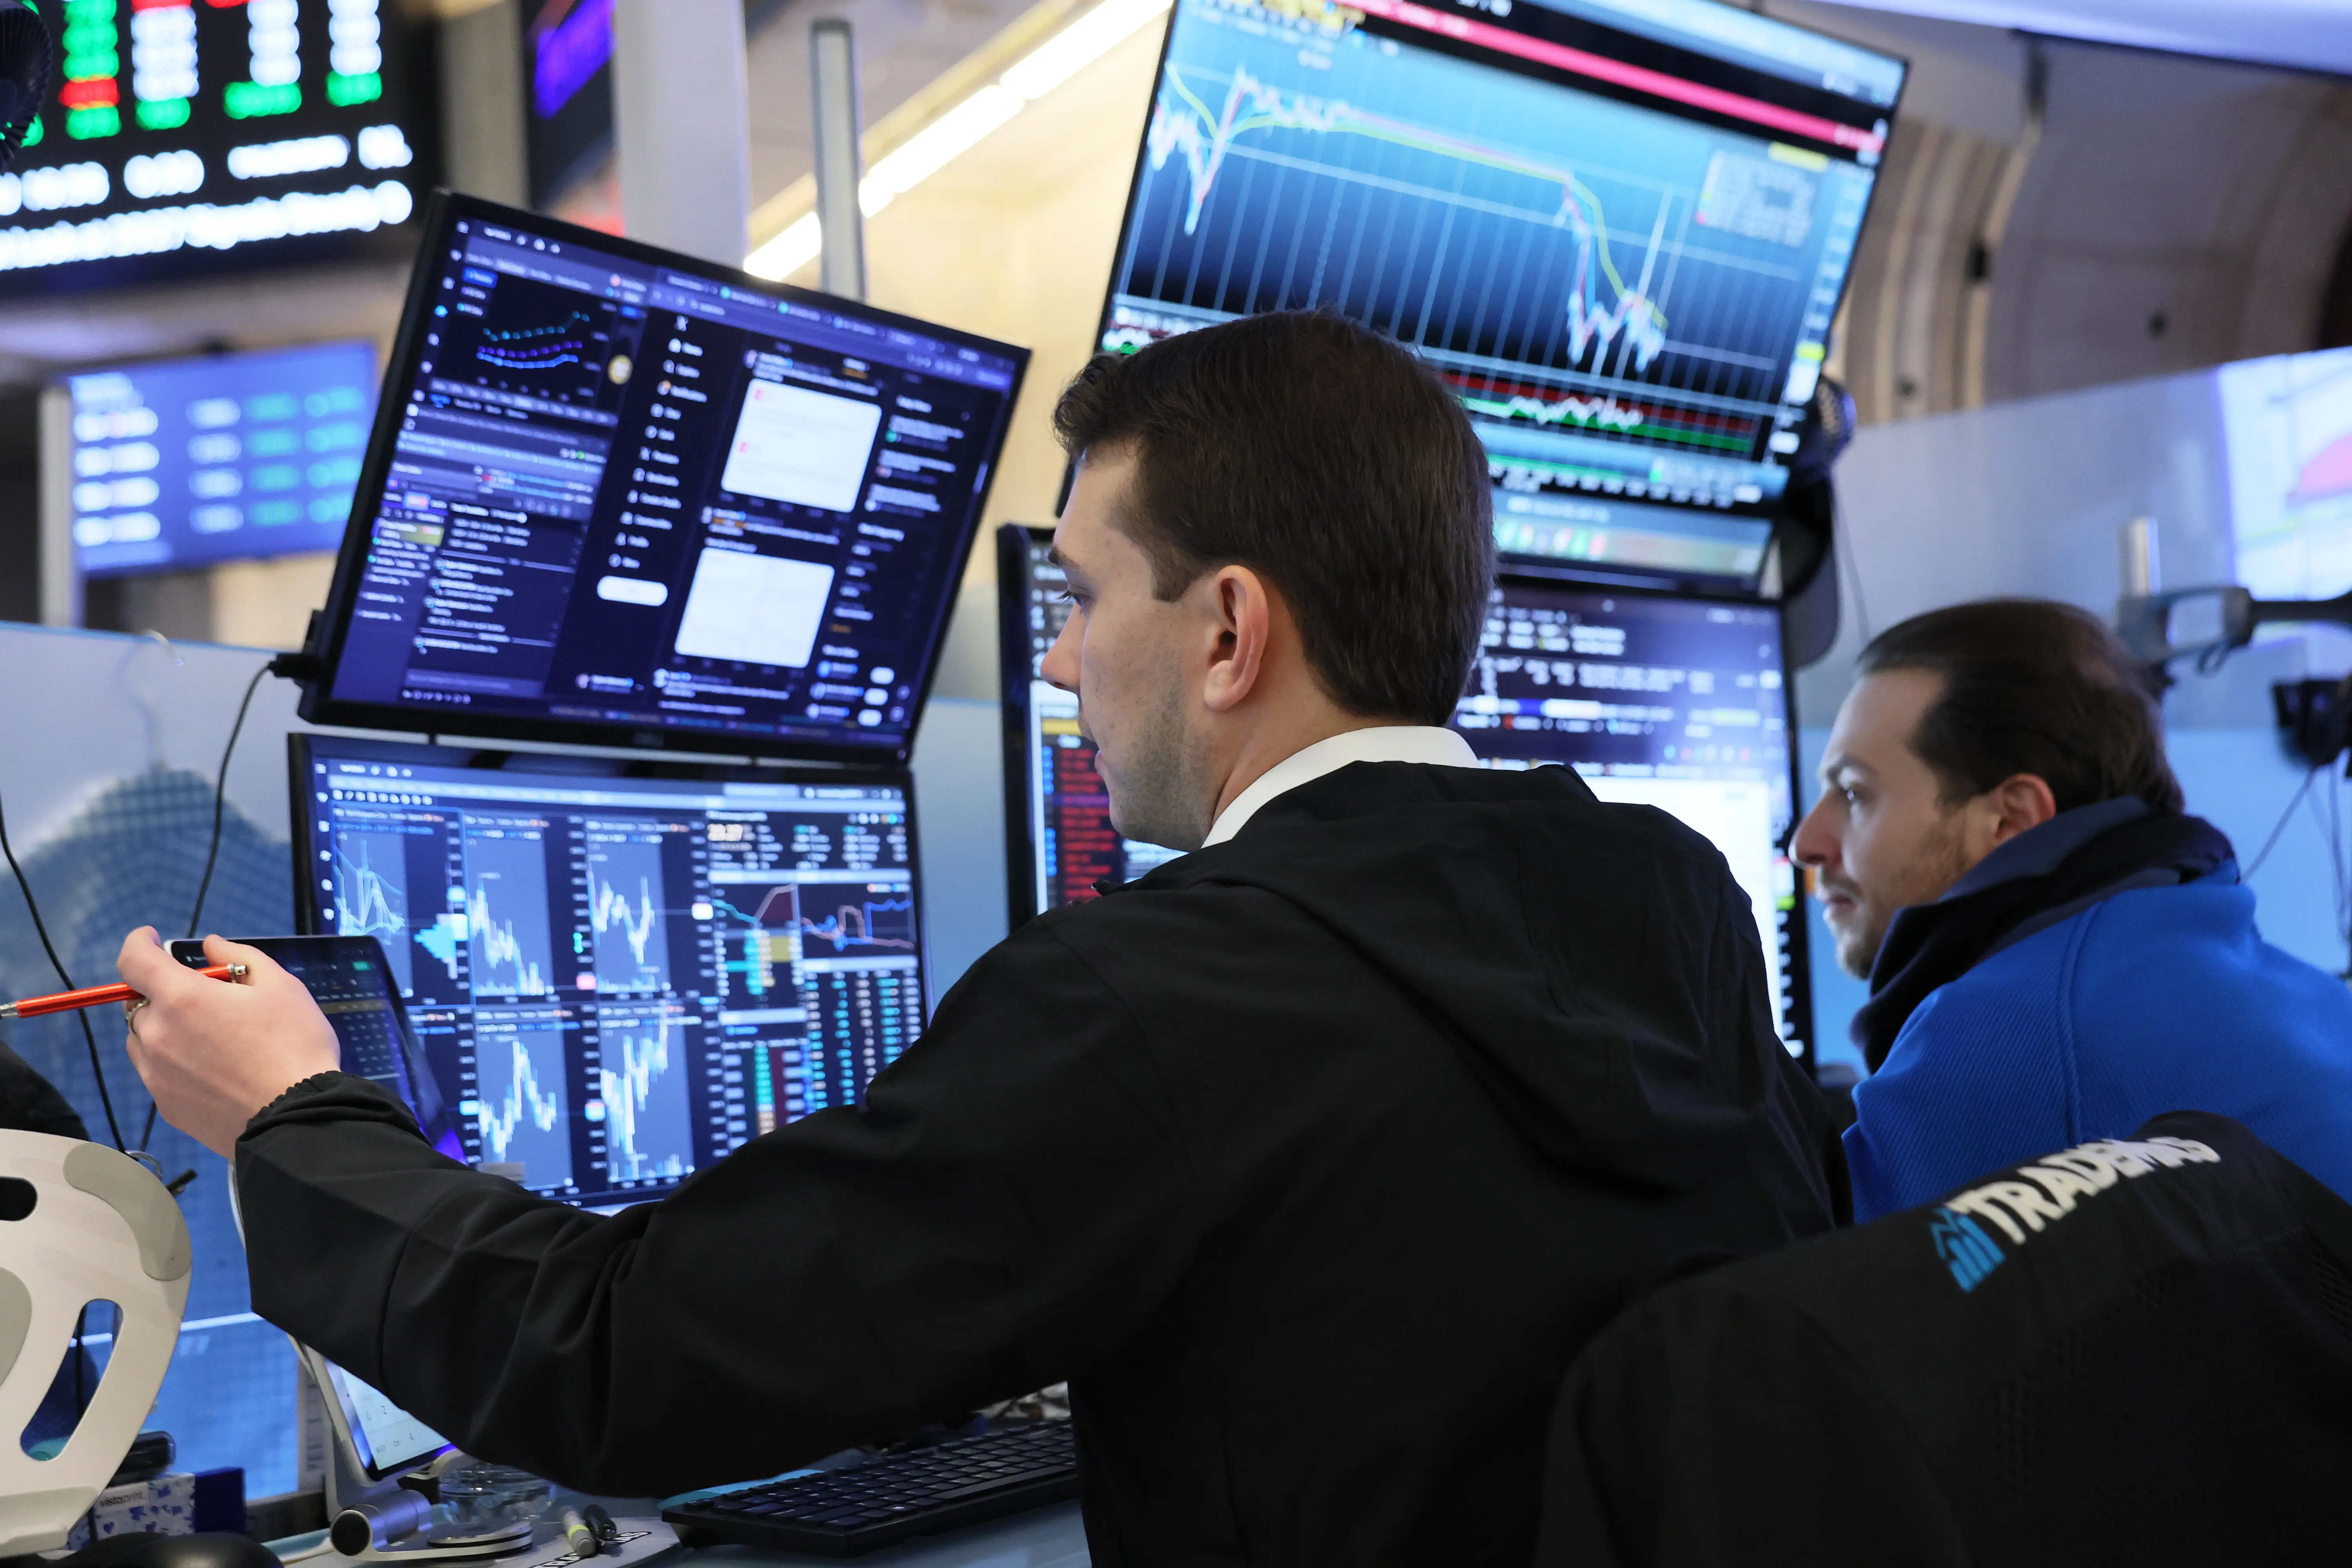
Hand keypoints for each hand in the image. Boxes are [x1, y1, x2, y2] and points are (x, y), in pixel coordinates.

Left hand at [117, 929, 340, 1158]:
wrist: (297, 1118)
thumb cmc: (294, 1047)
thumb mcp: (282, 987)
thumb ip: (241, 957)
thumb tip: (212, 946)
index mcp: (182, 998)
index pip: (135, 959)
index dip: (139, 942)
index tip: (150, 939)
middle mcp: (158, 1034)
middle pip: (140, 1001)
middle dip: (166, 992)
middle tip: (209, 999)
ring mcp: (156, 1073)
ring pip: (144, 1039)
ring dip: (165, 1028)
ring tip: (212, 1040)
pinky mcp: (165, 1105)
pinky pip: (157, 1072)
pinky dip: (174, 1062)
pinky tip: (214, 1070)